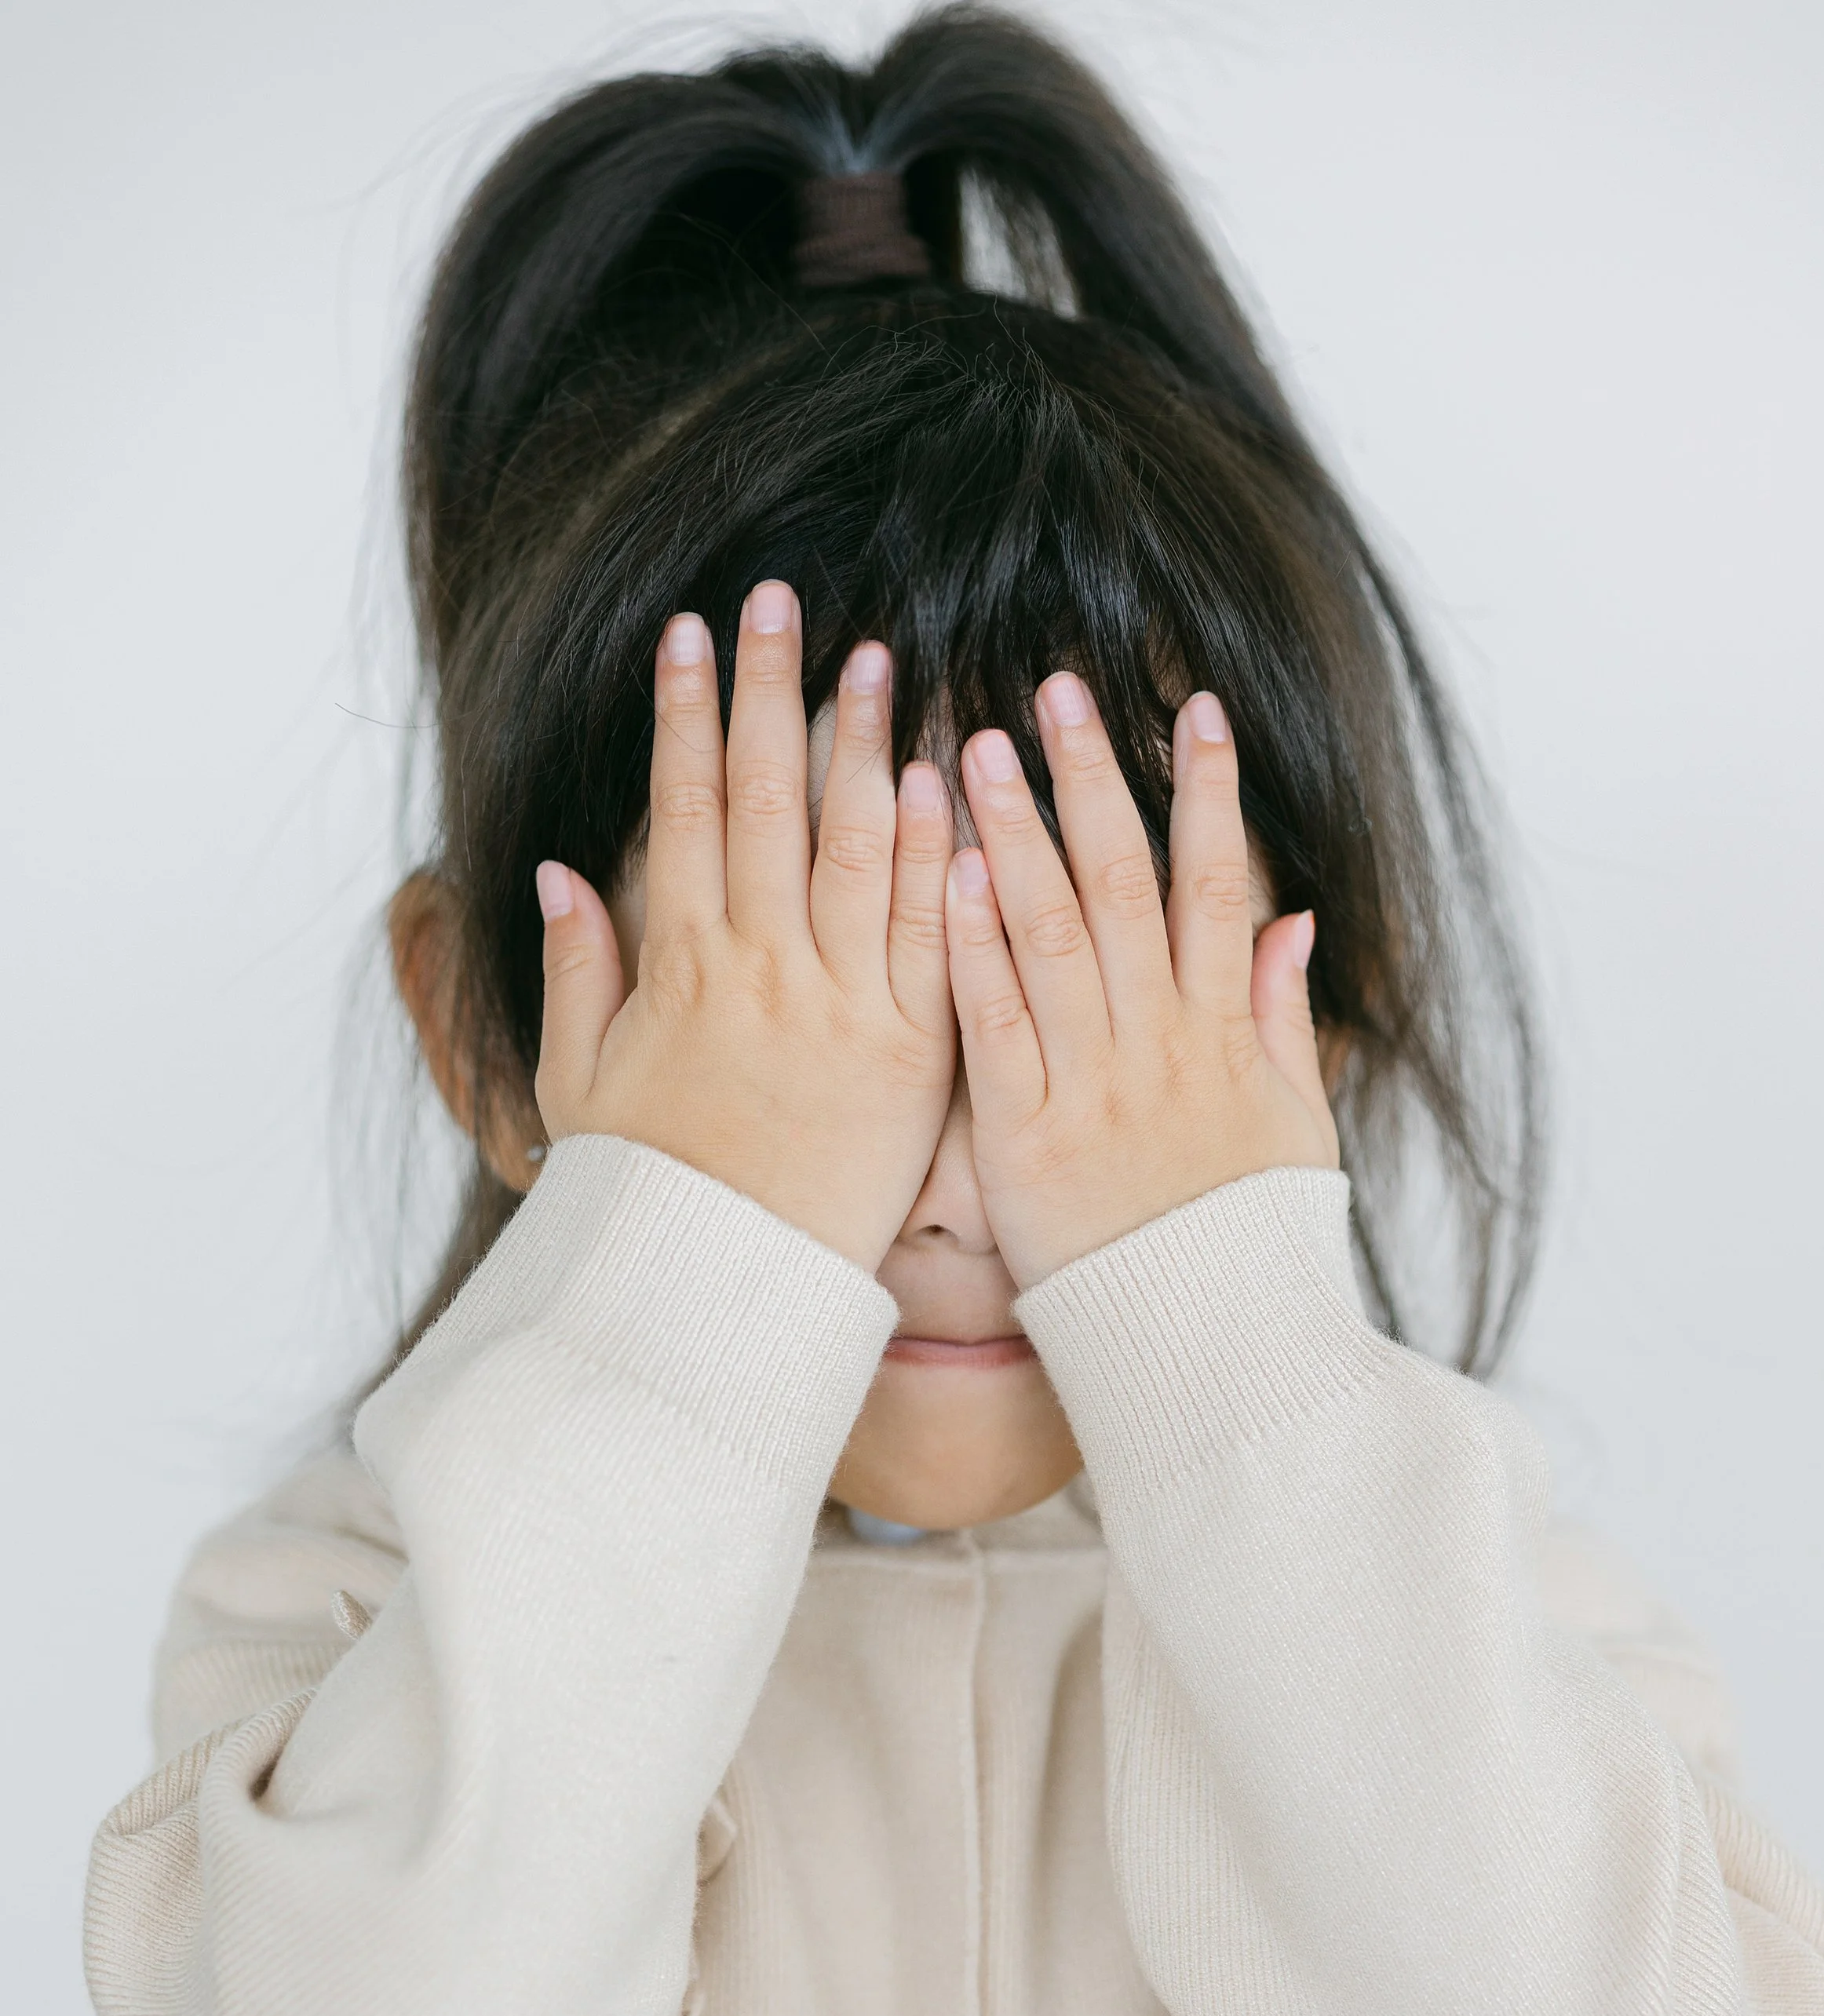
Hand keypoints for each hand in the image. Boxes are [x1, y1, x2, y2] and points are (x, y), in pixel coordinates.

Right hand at [534, 584, 956, 1273]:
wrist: (725, 1287)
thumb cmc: (652, 1195)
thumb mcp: (580, 1084)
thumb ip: (578, 973)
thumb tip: (562, 874)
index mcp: (678, 965)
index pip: (683, 809)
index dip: (686, 713)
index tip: (691, 633)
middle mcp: (757, 966)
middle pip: (764, 799)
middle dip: (767, 690)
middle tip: (779, 599)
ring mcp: (837, 1003)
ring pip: (850, 846)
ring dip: (862, 743)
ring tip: (873, 655)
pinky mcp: (909, 1051)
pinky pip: (926, 935)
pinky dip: (932, 855)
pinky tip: (940, 778)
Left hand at [946, 678, 1339, 1290]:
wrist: (1206, 1355)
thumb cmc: (1246, 1247)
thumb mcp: (1294, 1131)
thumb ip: (1281, 1020)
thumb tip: (1294, 921)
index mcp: (1224, 1038)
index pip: (1218, 886)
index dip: (1207, 792)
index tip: (1191, 705)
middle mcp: (1159, 1046)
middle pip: (1123, 885)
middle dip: (1089, 778)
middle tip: (1052, 687)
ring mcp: (1088, 1088)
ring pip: (1048, 935)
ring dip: (1012, 832)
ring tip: (973, 745)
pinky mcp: (1023, 1141)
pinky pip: (994, 1028)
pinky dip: (971, 947)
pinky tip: (943, 870)